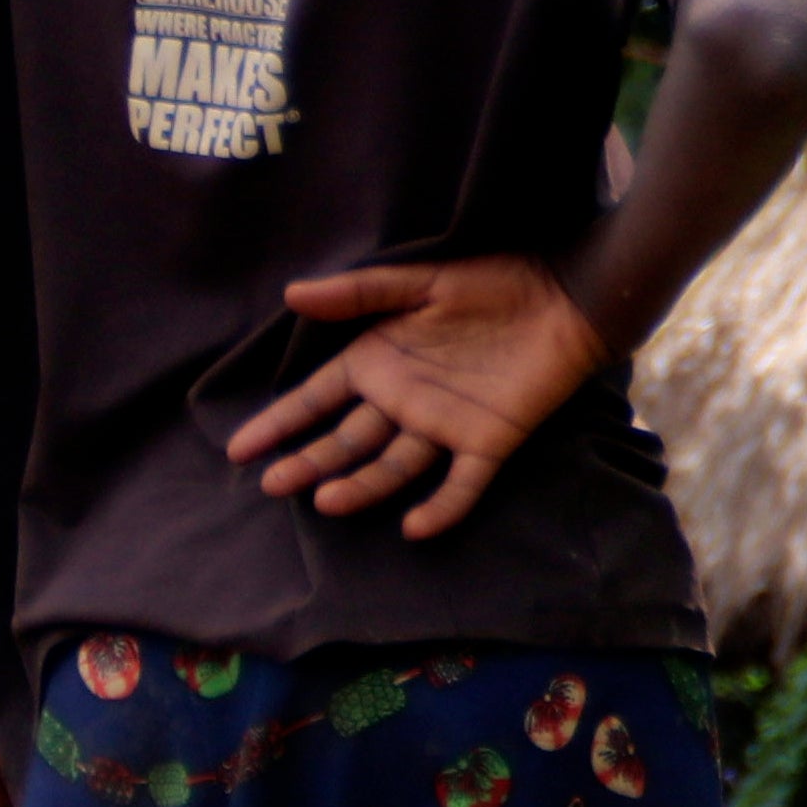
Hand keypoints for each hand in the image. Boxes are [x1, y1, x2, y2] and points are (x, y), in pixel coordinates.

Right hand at [229, 258, 611, 538]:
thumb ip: (359, 293)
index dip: (279, 423)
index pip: (316, 399)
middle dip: (308, 462)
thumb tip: (292, 294)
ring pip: (393, 465)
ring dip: (361, 486)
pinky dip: (442, 508)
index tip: (239, 449)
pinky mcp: (488, 440)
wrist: (567, 293)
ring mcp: (444, 425)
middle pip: (347, 441)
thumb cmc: (493, 281)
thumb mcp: (420, 279)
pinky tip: (415, 527)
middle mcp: (403, 401)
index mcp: (378, 363)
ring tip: (327, 501)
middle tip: (273, 484)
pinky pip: (463, 483)